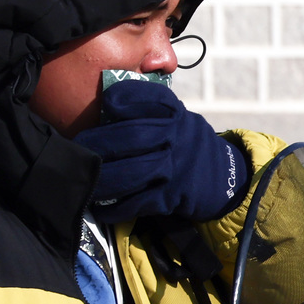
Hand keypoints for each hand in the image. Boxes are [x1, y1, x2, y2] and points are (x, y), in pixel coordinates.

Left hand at [74, 78, 247, 223]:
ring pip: (134, 172)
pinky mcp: (172, 197)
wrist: (224, 179)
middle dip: (100, 142)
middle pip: (134, 136)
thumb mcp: (178, 118)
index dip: (125, 97)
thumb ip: (150, 109)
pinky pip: (139, 203)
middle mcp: (177, 138)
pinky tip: (100, 205)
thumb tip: (104, 103)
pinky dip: (115, 206)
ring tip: (85, 178)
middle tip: (79, 147)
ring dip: (104, 177)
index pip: (152, 97)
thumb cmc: (186, 144)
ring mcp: (176, 169)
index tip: (107, 103)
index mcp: (176, 114)